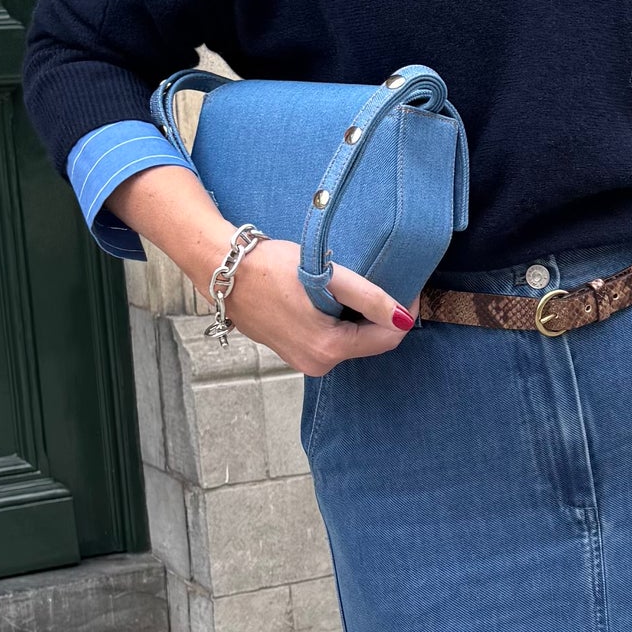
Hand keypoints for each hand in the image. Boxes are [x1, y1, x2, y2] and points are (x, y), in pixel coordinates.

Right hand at [104, 167, 417, 376]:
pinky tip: (330, 297)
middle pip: (369, 342)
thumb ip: (369, 298)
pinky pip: (331, 339)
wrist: (223, 271)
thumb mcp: (327, 277)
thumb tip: (403, 319)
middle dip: (381, 316)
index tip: (408, 286)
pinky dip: (339, 321)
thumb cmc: (272, 268)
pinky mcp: (293, 351)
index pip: (387, 339)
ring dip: (359, 317)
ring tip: (352, 286)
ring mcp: (303, 361)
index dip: (402, 312)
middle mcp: (317, 363)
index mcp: (328, 349)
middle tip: (381, 281)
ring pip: (350, 341)